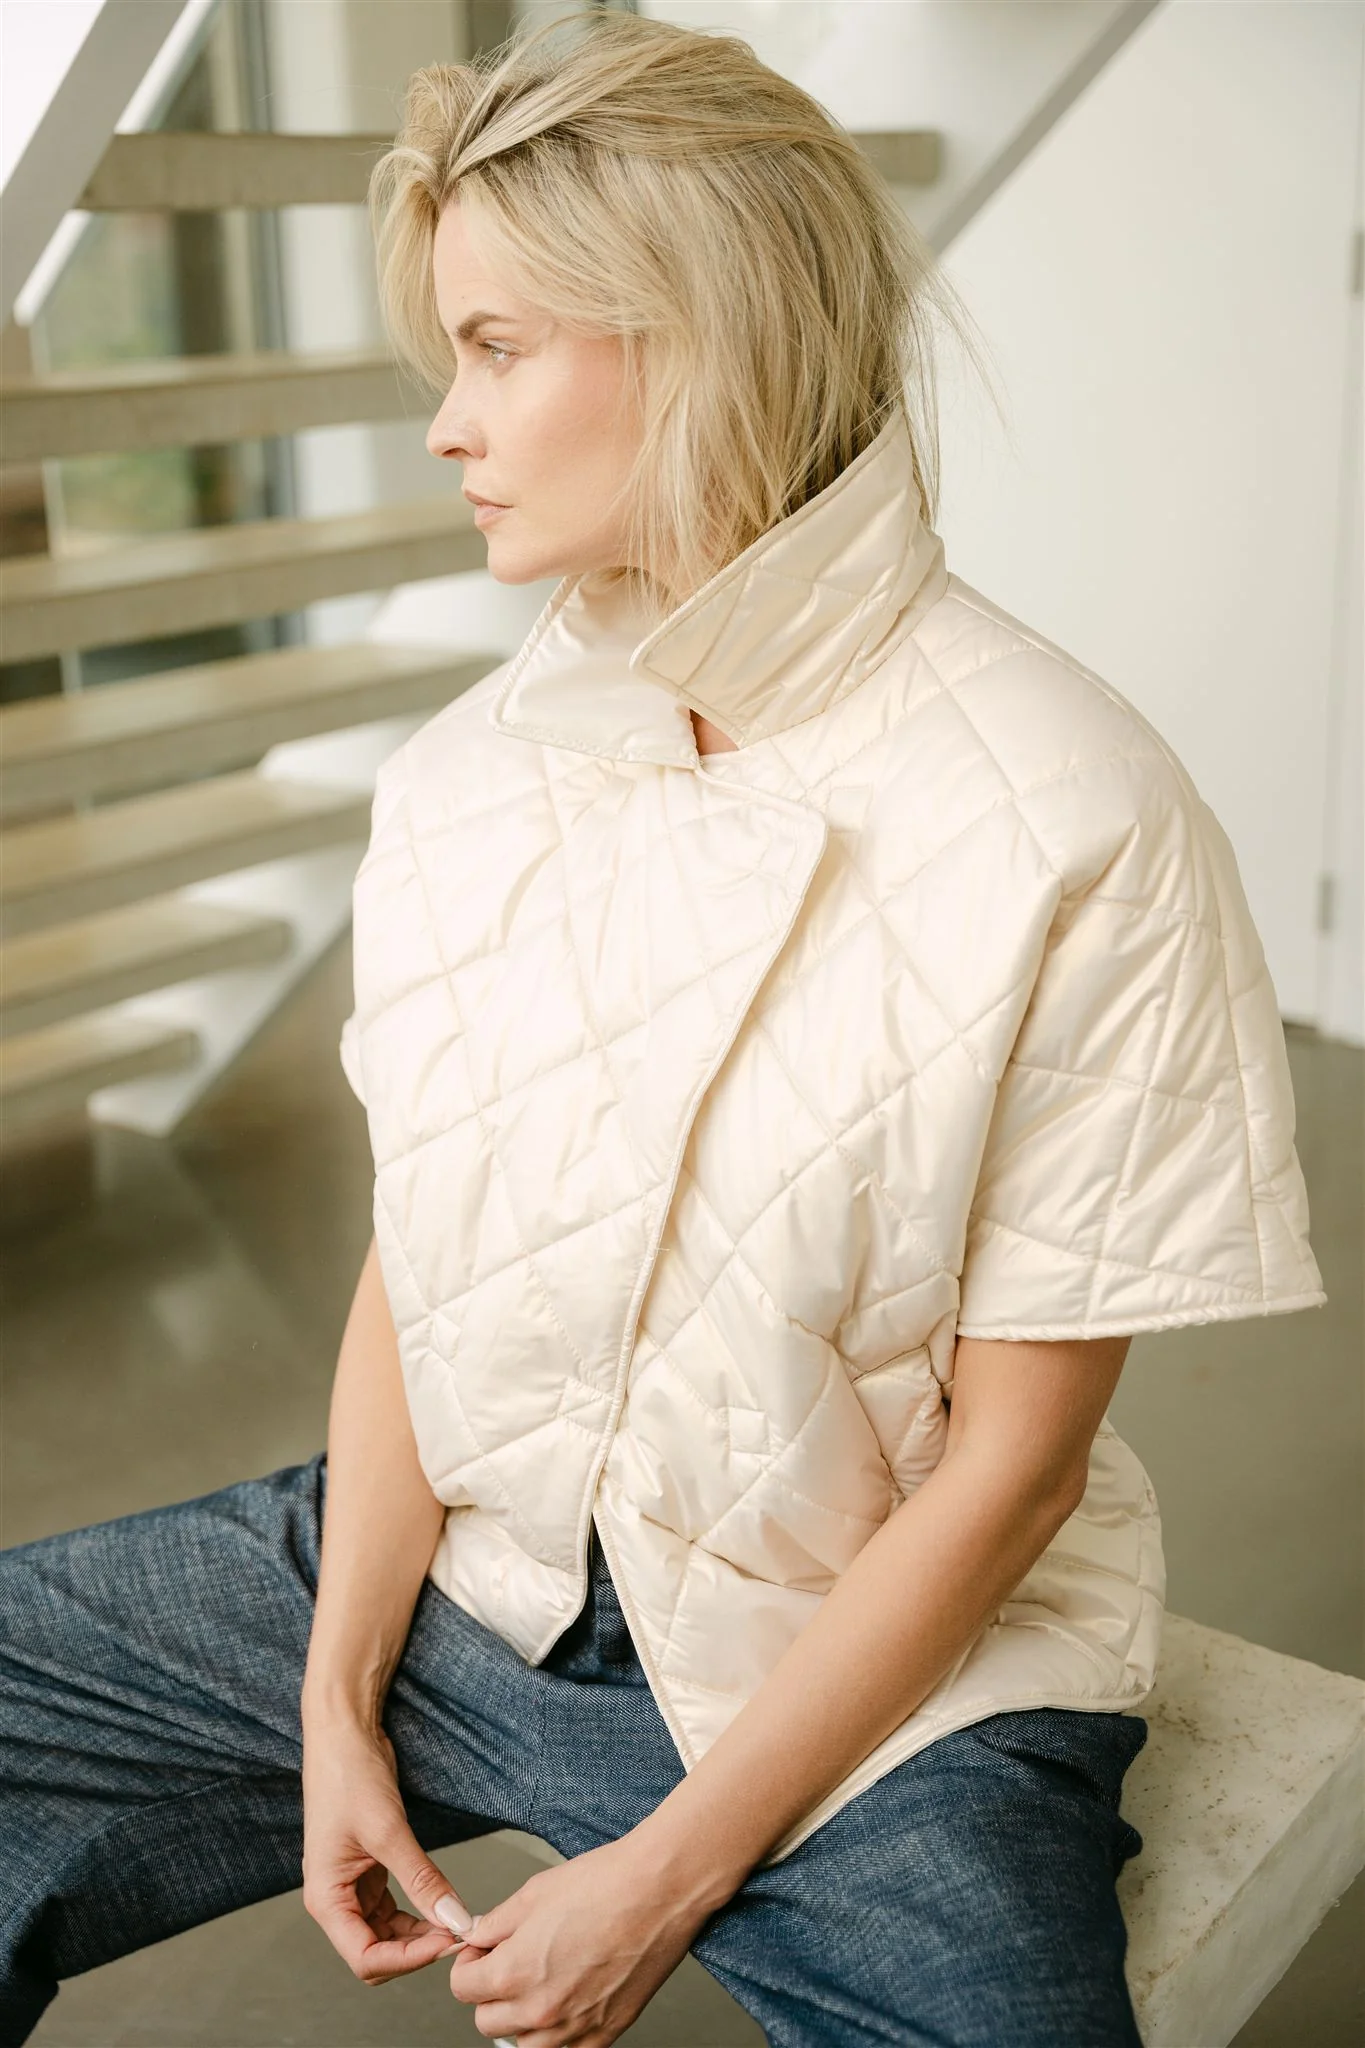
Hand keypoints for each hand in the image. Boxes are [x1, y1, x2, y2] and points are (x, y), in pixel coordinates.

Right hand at [301, 1709, 473, 1984]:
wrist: (344, 1734)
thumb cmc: (349, 1776)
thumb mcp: (389, 1831)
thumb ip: (422, 1879)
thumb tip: (455, 1919)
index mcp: (326, 1898)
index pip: (366, 1957)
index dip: (408, 1959)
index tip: (447, 1942)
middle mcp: (335, 1899)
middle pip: (376, 1952)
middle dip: (415, 1950)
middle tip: (458, 1933)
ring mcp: (351, 1885)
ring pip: (387, 1933)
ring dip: (420, 1934)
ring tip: (456, 1922)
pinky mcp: (369, 1869)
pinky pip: (393, 1907)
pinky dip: (417, 1912)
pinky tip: (442, 1905)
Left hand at [448, 1832, 714, 2045]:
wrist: (660, 1890)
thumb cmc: (605, 1884)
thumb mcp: (534, 1893)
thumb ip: (495, 1924)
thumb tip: (477, 1937)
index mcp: (514, 1972)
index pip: (462, 1989)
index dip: (469, 1963)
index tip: (484, 1952)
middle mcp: (541, 2011)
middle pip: (487, 2022)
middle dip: (492, 1991)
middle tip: (512, 1961)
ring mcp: (575, 2028)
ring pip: (524, 2042)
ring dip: (524, 2016)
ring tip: (544, 1977)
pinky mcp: (605, 2035)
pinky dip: (560, 2030)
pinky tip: (571, 1993)